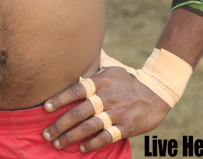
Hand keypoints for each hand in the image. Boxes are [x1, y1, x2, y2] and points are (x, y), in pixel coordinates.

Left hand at [41, 68, 169, 152]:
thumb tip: (75, 54)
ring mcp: (117, 113)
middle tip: (46, 133)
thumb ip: (92, 68)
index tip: (45, 108)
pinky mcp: (127, 126)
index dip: (60, 99)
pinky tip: (81, 148)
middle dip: (60, 124)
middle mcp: (107, 97)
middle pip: (78, 112)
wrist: (156, 92)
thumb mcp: (111, 68)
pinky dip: (92, 144)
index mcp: (101, 82)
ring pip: (89, 127)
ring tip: (58, 143)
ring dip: (71, 137)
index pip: (76, 90)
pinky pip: (106, 137)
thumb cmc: (128, 80)